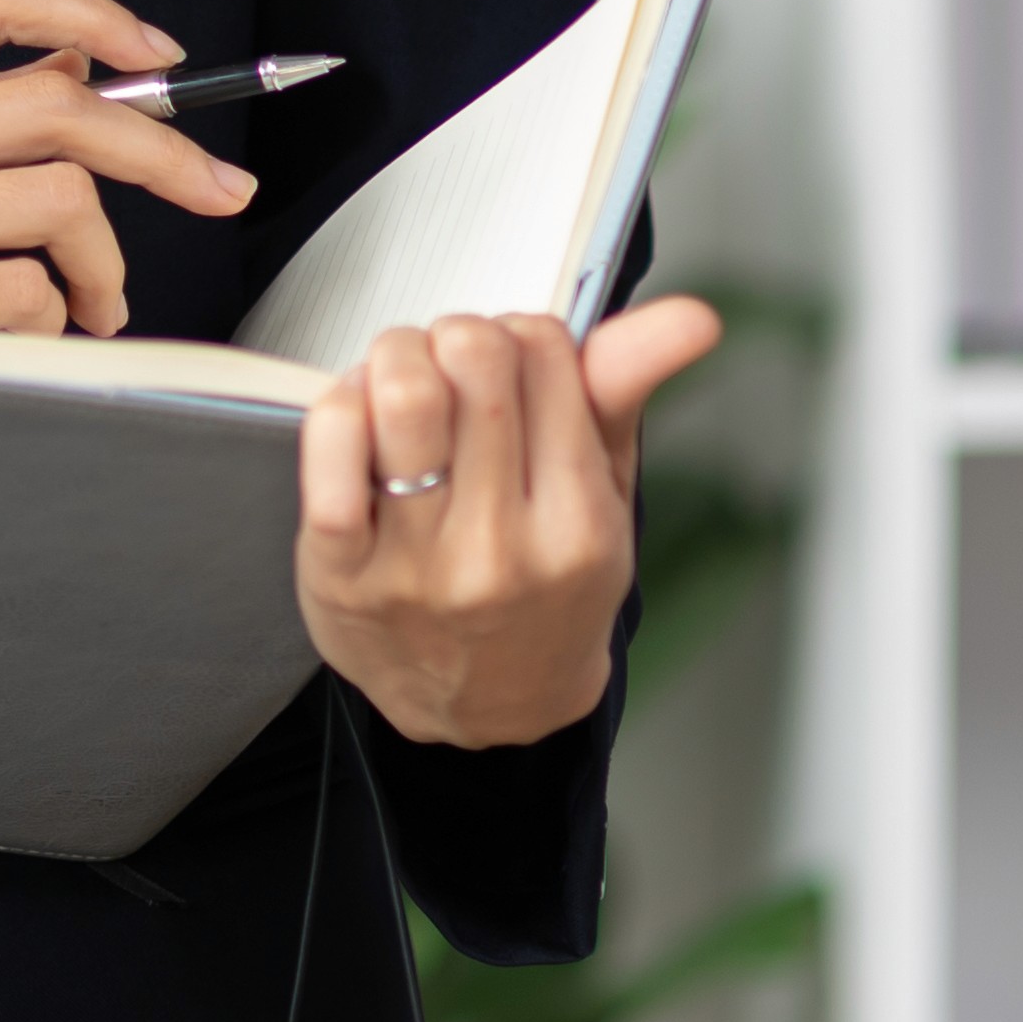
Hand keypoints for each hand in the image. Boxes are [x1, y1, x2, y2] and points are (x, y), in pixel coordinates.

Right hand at [0, 0, 251, 590]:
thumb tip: (74, 65)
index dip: (92, 13)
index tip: (156, 56)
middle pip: (58, 103)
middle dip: (165, 153)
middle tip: (217, 190)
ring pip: (63, 203)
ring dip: (101, 266)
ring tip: (84, 304)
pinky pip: (32, 294)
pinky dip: (49, 326)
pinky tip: (10, 344)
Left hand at [290, 296, 721, 747]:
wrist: (490, 704)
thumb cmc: (546, 586)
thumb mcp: (603, 494)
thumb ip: (625, 392)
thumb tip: (690, 317)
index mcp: (579, 524)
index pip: (546, 352)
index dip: (522, 333)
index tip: (515, 363)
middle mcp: (503, 549)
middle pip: (473, 360)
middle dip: (457, 336)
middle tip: (452, 365)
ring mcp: (419, 566)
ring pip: (403, 394)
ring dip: (396, 358)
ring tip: (403, 384)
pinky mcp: (342, 573)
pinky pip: (332, 451)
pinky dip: (340, 407)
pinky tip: (358, 421)